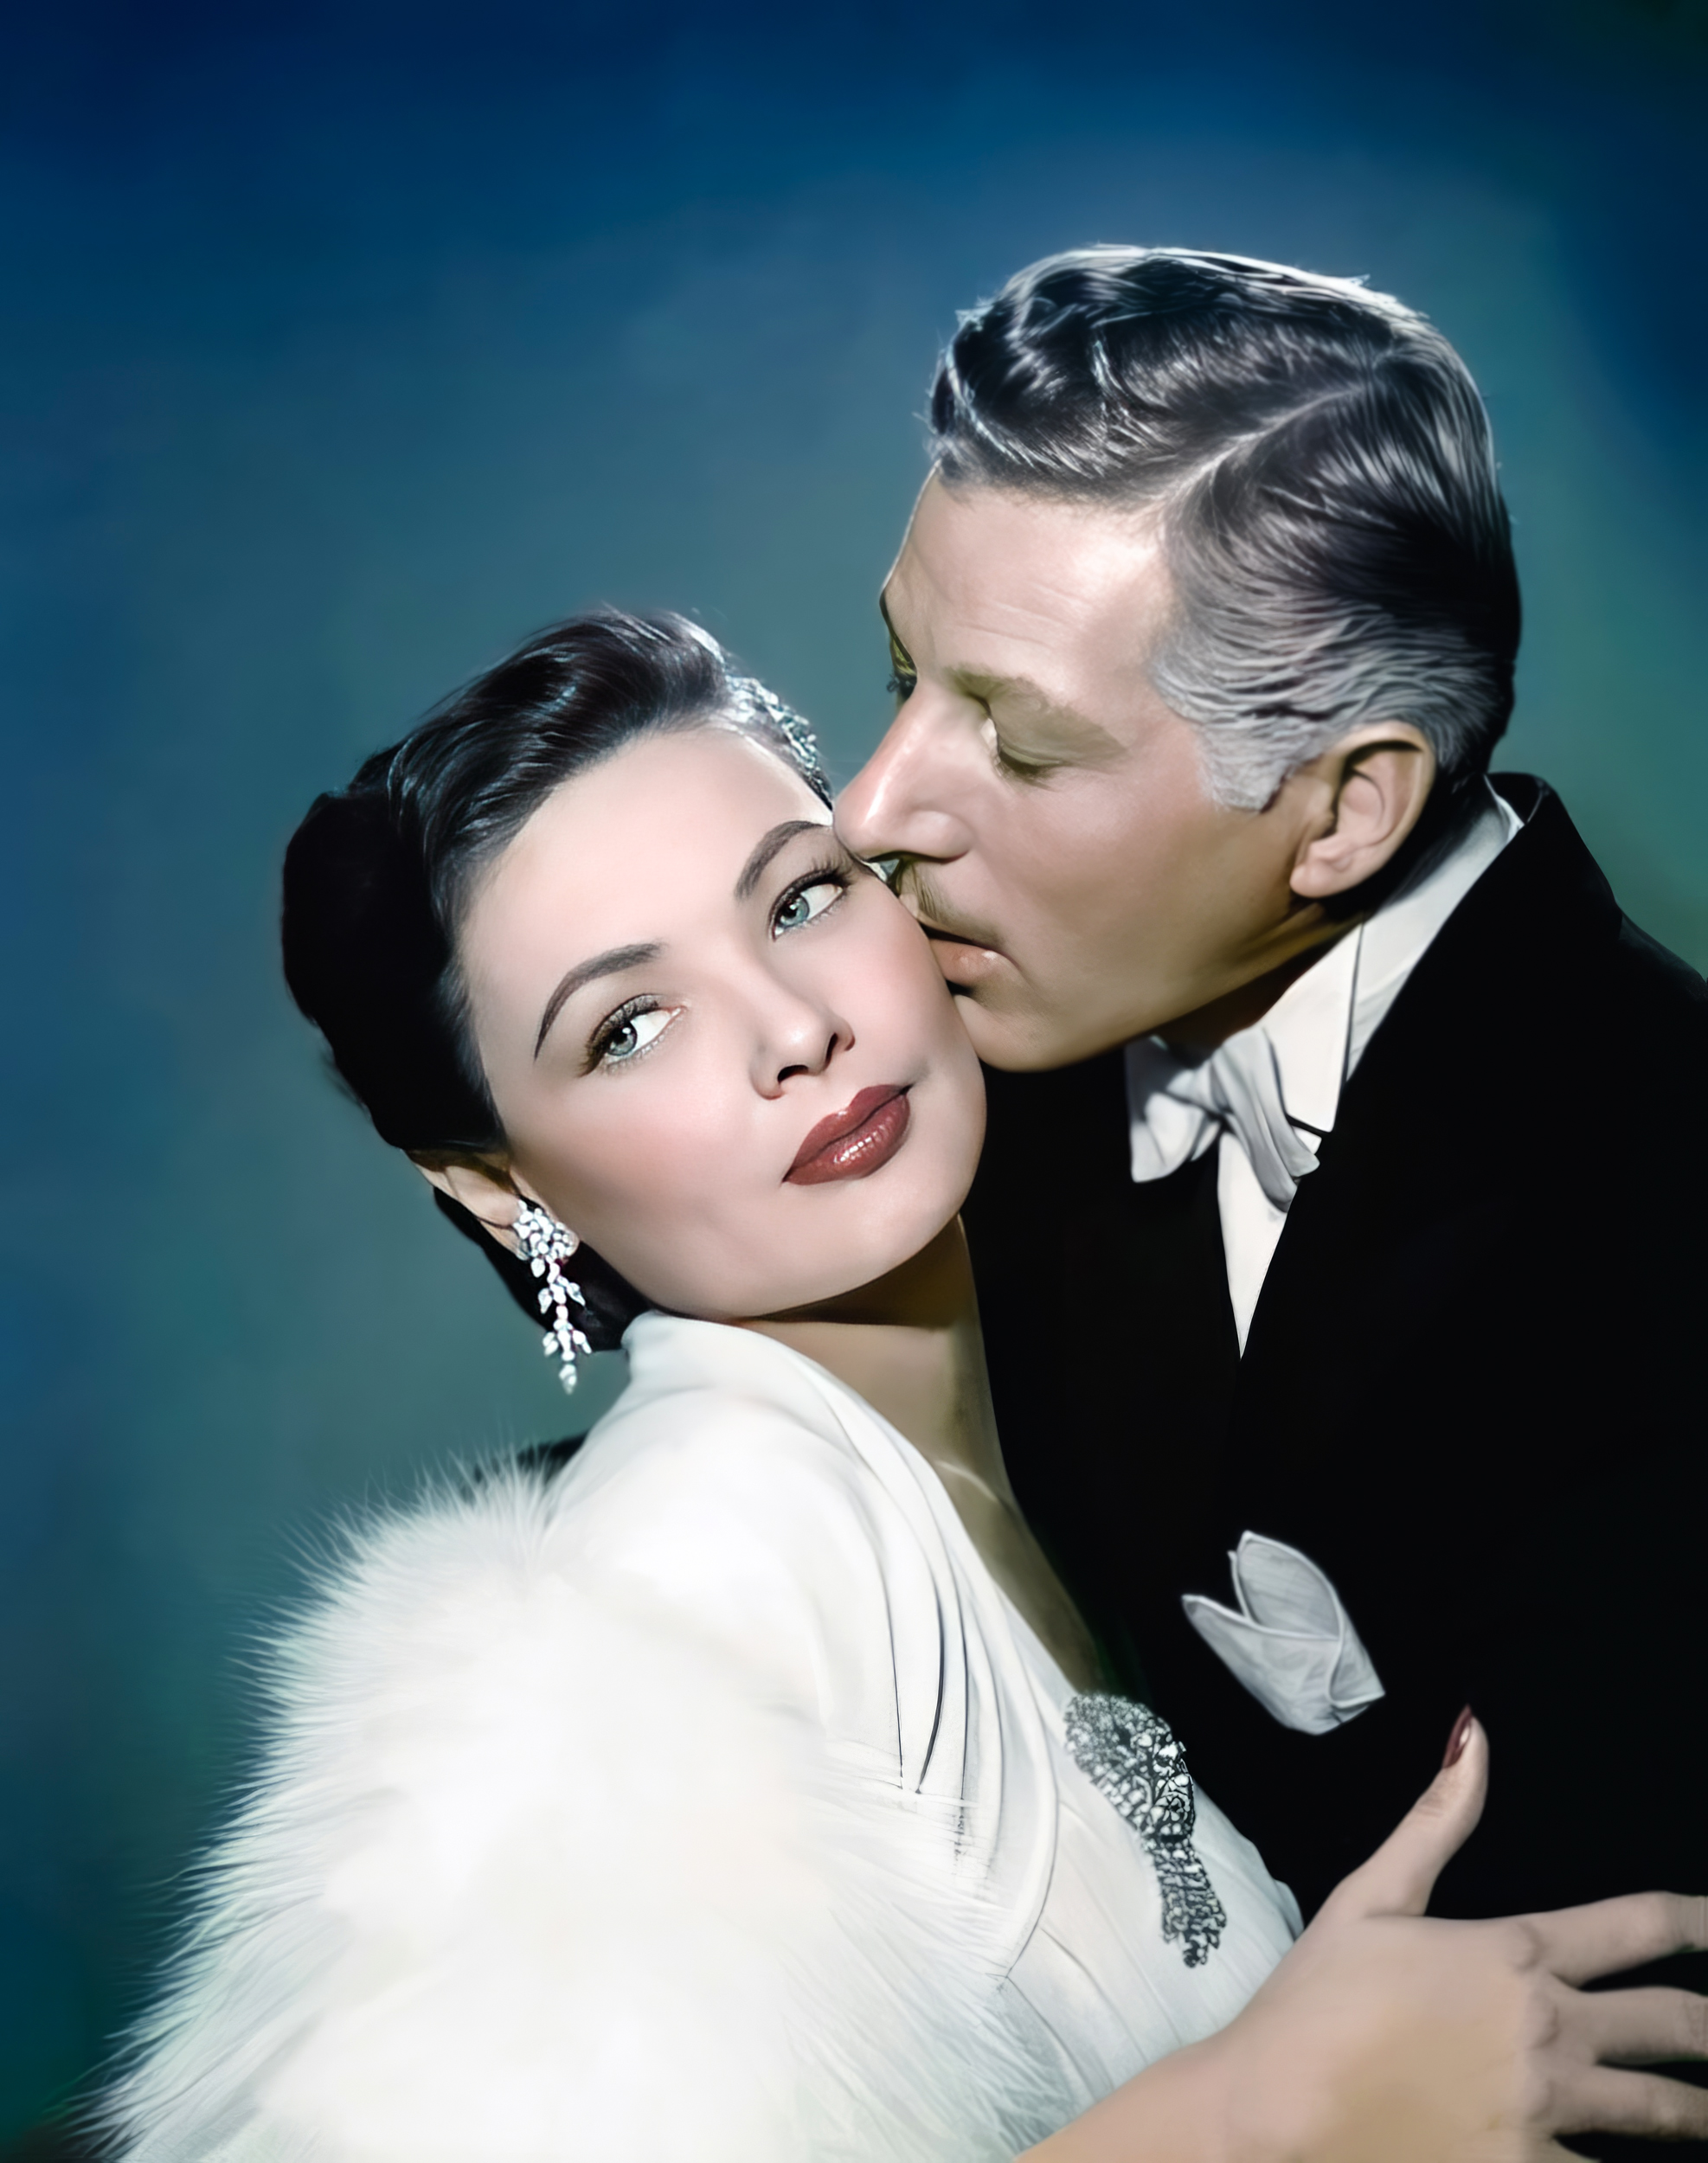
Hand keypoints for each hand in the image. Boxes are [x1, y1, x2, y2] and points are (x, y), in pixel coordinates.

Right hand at [1204, 1715, 1707, 2159]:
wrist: (1275, 2111)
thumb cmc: (1315, 2001)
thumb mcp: (1369, 1896)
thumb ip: (1436, 1820)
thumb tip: (1474, 1736)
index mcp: (1513, 1953)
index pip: (1637, 1925)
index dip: (1698, 1921)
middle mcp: (1547, 2028)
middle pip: (1673, 2025)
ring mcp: (1544, 2109)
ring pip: (1661, 2110)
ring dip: (1701, 2109)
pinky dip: (1631, 2162)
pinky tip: (1653, 2162)